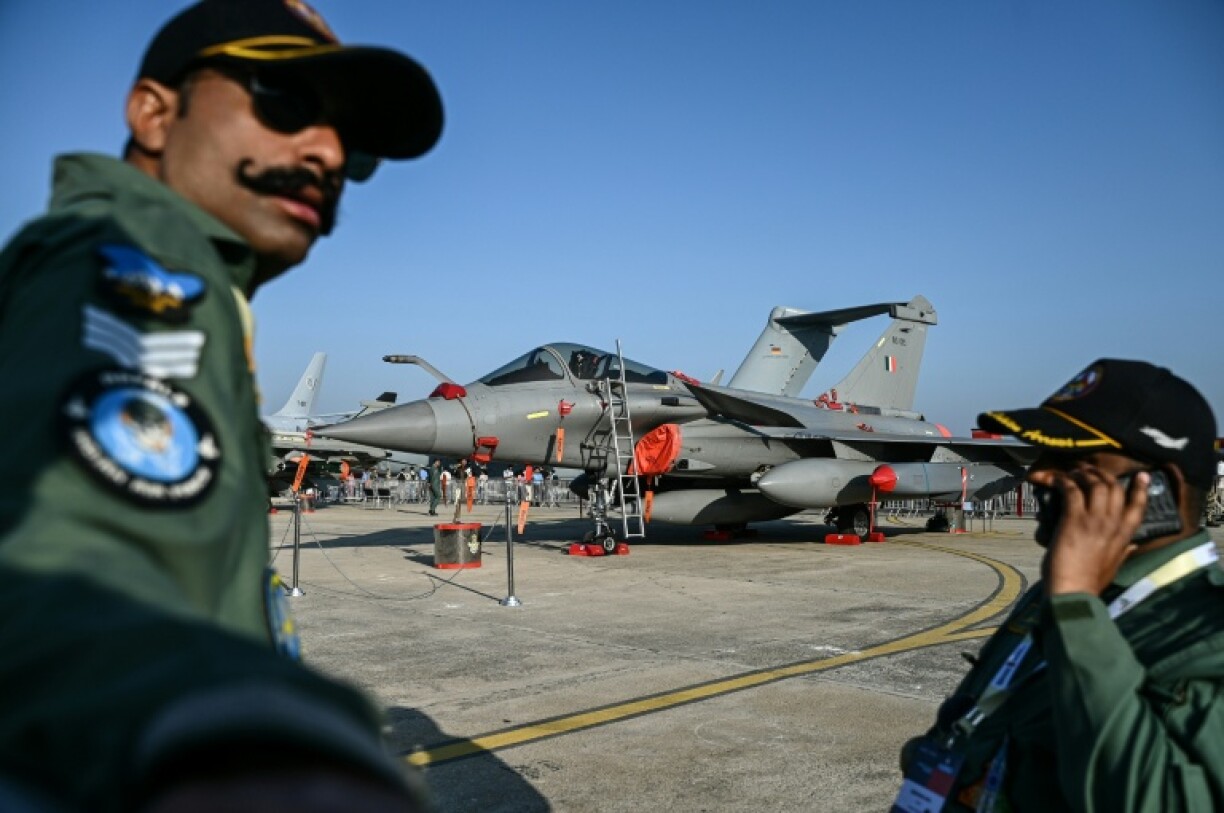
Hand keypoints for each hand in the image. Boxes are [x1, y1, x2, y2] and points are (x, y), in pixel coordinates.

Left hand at [1035, 466, 1147, 595]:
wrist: (1074, 593)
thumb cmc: (1089, 582)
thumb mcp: (1115, 566)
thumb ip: (1124, 551)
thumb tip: (1132, 545)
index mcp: (1125, 537)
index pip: (1139, 507)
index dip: (1140, 489)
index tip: (1141, 475)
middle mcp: (1113, 525)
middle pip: (1114, 488)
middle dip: (1101, 475)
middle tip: (1088, 471)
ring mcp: (1094, 521)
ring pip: (1096, 484)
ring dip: (1082, 475)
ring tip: (1071, 473)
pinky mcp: (1074, 520)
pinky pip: (1071, 491)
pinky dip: (1062, 481)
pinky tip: (1055, 480)